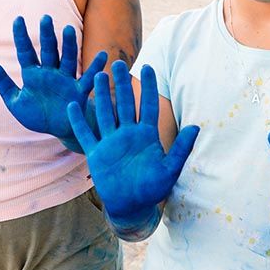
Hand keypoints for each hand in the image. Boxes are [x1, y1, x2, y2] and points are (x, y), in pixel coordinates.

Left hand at [0, 15, 106, 146]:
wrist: (59, 130)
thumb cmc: (38, 116)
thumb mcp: (15, 102)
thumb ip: (3, 83)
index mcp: (33, 74)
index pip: (26, 51)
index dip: (21, 36)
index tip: (18, 19)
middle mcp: (50, 73)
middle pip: (49, 50)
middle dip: (47, 35)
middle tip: (45, 18)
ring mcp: (66, 80)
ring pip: (67, 59)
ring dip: (68, 45)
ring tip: (68, 30)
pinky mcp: (79, 91)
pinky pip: (88, 78)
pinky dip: (96, 68)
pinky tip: (103, 56)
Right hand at [67, 60, 198, 221]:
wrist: (131, 206)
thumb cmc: (153, 189)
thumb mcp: (170, 169)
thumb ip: (181, 148)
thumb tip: (197, 127)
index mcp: (147, 136)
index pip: (149, 106)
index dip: (149, 87)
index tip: (149, 67)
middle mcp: (128, 134)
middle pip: (125, 104)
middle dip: (122, 84)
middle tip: (118, 64)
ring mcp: (111, 142)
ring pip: (105, 113)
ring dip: (102, 96)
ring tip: (100, 76)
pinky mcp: (96, 153)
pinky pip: (86, 134)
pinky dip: (79, 121)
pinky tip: (73, 105)